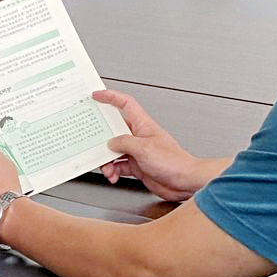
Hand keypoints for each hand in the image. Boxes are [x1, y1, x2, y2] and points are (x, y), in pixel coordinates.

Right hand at [91, 89, 209, 201]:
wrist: (184, 181)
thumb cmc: (174, 162)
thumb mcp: (143, 148)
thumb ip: (124, 143)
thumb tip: (111, 142)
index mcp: (143, 125)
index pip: (125, 104)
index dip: (110, 97)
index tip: (97, 96)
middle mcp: (139, 136)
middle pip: (114, 131)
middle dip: (102, 138)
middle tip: (92, 142)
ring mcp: (137, 151)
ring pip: (114, 151)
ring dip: (107, 160)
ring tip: (107, 168)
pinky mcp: (137, 166)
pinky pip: (118, 165)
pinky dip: (113, 171)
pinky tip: (114, 176)